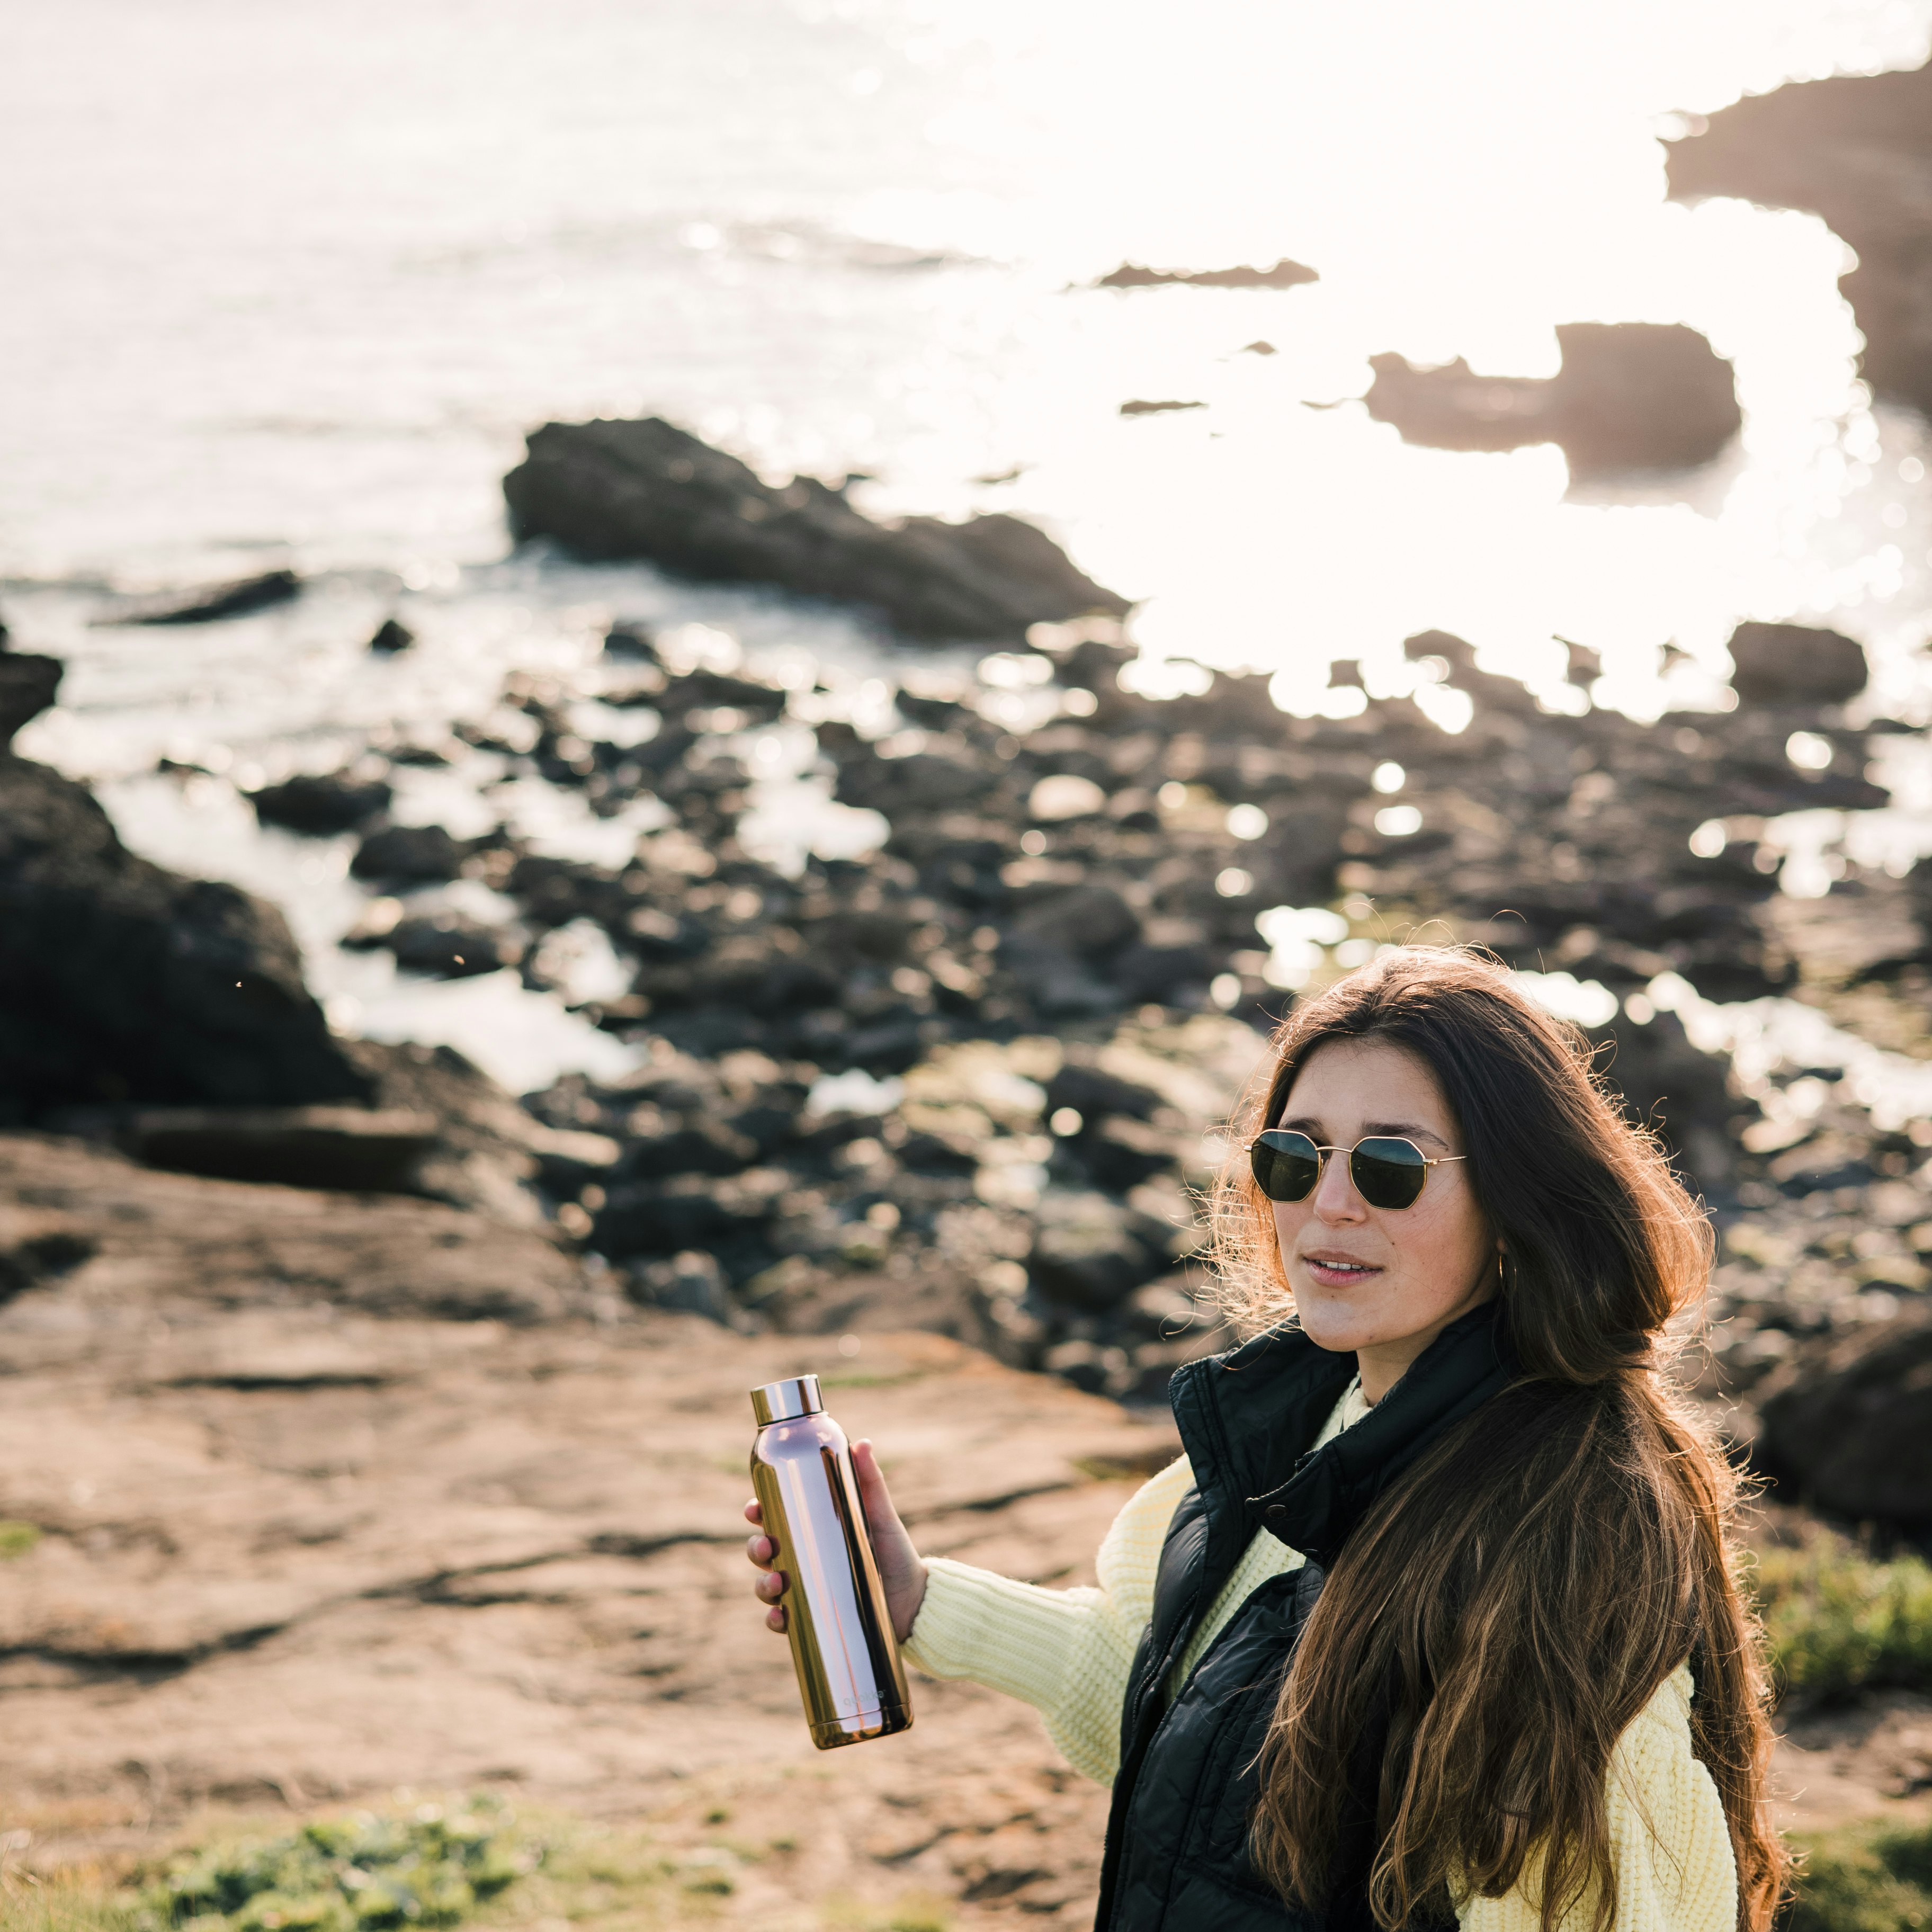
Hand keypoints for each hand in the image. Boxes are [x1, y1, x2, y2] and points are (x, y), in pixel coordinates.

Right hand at [744, 1438, 928, 1642]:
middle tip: (766, 1546)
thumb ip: (871, 1482)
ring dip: (762, 1584)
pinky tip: (780, 1616)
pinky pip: (783, 1620)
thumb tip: (863, 1442)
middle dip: (755, 1548)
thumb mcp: (881, 1516)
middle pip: (764, 1550)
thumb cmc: (896, 1553)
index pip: (775, 1517)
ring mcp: (806, 1589)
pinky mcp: (813, 1617)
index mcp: (814, 1530)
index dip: (757, 1512)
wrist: (915, 1600)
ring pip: (768, 1585)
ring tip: (777, 1581)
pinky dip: (775, 1619)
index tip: (753, 1509)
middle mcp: (804, 1559)